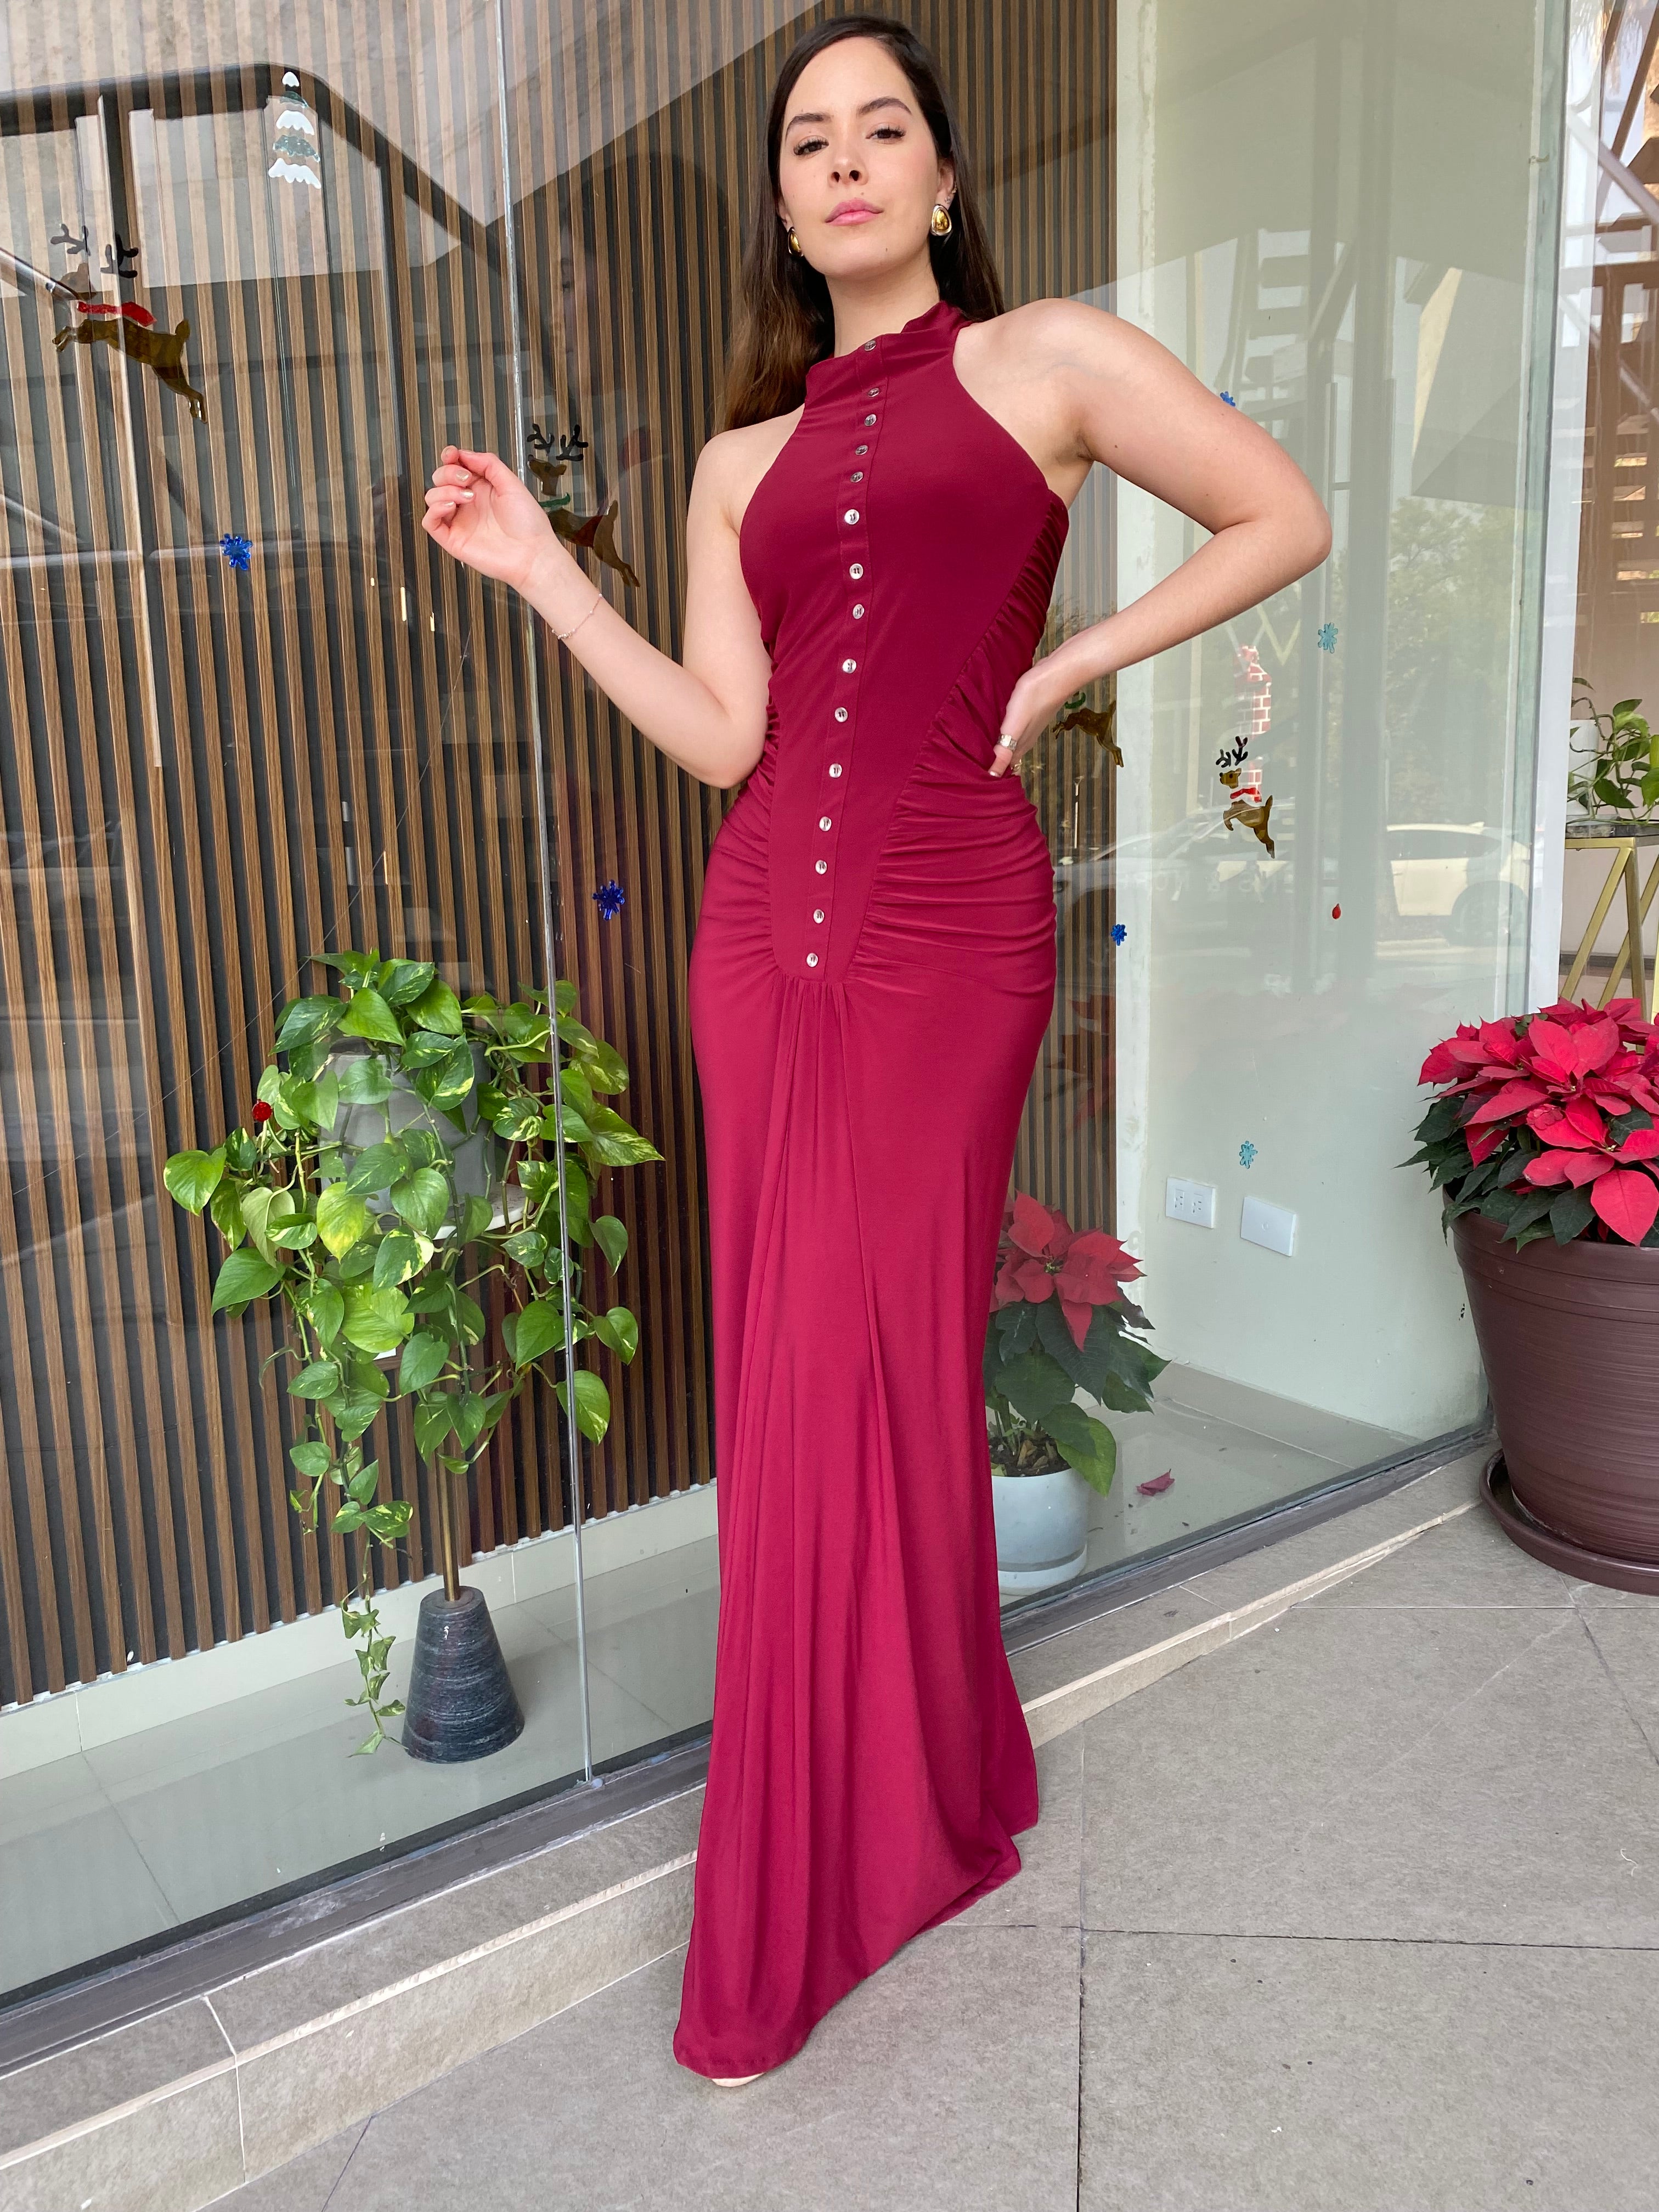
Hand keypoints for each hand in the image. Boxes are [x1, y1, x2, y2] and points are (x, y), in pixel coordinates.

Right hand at [420, 445, 556, 593]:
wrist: (532, 554)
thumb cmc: (528, 523)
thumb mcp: (511, 483)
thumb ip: (489, 464)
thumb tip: (465, 454)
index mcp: (481, 488)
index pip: (454, 467)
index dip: (449, 457)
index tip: (452, 454)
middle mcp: (468, 503)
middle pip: (440, 479)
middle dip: (448, 473)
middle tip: (466, 480)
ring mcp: (459, 521)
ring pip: (432, 497)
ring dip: (444, 490)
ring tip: (466, 496)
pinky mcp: (453, 539)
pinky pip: (430, 522)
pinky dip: (435, 509)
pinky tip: (451, 506)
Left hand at [988, 656, 1080, 776]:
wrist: (1058, 673)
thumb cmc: (1034, 697)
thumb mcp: (1014, 726)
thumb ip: (1003, 751)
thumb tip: (992, 776)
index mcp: (1020, 744)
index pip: (1006, 765)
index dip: (993, 771)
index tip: (977, 777)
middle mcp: (1026, 737)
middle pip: (1009, 754)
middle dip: (995, 760)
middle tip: (976, 764)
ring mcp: (1030, 724)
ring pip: (1012, 740)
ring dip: (1000, 745)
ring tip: (983, 747)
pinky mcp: (1031, 710)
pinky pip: (1015, 725)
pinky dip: (1005, 730)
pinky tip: (999, 724)